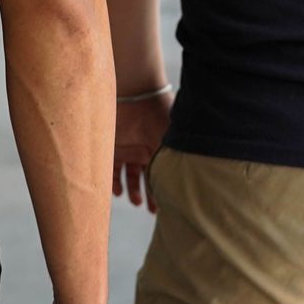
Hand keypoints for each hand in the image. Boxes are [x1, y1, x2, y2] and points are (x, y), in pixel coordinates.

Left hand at [113, 88, 171, 211]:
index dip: (164, 190)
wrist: (136, 94)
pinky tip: (118, 192)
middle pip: (147, 178)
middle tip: (153, 209)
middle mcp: (144, 151)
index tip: (167, 206)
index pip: (162, 173)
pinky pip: (110, 170)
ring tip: (136, 201)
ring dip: (132, 191)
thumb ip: (178, 156)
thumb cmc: (158, 112)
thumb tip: (193, 178)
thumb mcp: (172, 138)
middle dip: (150, 195)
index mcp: (160, 148)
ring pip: (129, 177)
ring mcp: (128, 150)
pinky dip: (113, 182)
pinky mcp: (112, 148)